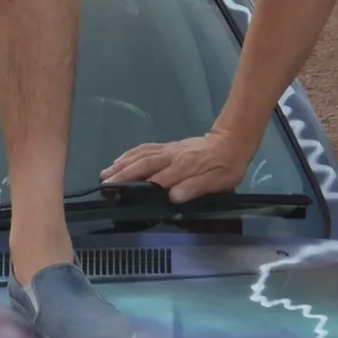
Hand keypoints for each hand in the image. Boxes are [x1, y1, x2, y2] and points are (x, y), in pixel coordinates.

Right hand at [105, 126, 255, 205]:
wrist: (233, 141)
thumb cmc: (227, 166)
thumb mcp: (218, 181)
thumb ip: (195, 188)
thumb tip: (172, 197)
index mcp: (183, 167)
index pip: (156, 179)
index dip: (137, 186)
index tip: (119, 193)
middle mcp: (171, 157)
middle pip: (142, 165)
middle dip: (122, 174)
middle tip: (104, 184)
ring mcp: (168, 150)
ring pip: (141, 155)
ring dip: (122, 164)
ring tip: (106, 173)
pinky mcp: (169, 146)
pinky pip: (146, 148)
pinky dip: (131, 154)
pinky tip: (122, 159)